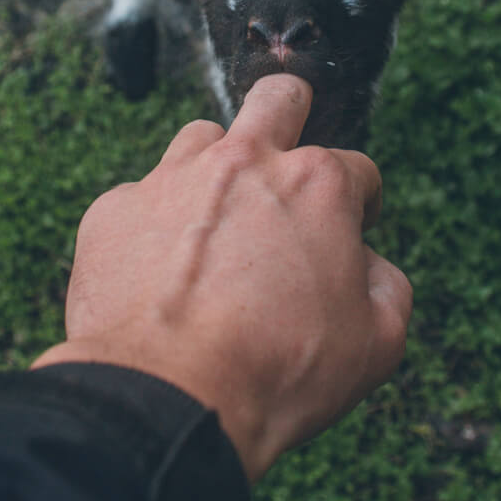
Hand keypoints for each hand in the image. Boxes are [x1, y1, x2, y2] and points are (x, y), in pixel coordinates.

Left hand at [32, 74, 411, 480]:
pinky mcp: (114, 209)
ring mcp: (172, 179)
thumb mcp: (376, 343)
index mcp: (316, 184)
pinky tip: (157, 277)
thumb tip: (367, 266)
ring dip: (215, 172)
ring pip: (201, 139)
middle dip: (291, 115)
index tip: (348, 236)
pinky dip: (154, 228)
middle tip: (285, 165)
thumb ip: (387, 287)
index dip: (359, 206)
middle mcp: (243, 162)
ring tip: (215, 230)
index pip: (356, 170)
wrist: (167, 400)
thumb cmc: (277, 372)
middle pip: (278, 99)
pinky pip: (140, 200)